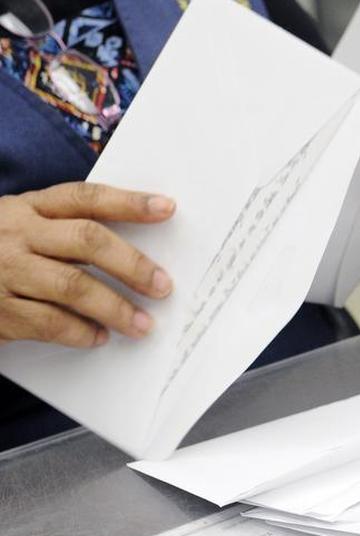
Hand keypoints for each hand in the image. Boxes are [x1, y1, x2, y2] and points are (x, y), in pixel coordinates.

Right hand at [0, 182, 174, 347]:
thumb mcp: (21, 227)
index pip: (85, 197)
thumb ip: (65, 230)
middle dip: (131, 265)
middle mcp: (16, 234)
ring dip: (115, 308)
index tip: (167, 208)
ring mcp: (4, 272)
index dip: (128, 202)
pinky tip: (98, 337)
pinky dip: (80, 332)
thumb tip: (137, 253)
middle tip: (162, 286)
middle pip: (87, 240)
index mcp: (28, 208)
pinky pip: (48, 322)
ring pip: (72, 286)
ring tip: (142, 324)